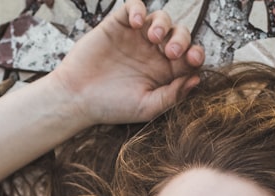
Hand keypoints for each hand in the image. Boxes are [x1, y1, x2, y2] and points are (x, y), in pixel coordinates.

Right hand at [48, 0, 205, 125]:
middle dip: (182, 39)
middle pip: (180, 34)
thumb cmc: (112, 107)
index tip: (191, 59)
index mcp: (165, 72)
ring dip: (163, 24)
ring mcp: (136, 37)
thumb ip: (172, 95)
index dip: (196, 54)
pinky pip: (134, 6)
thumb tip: (197, 78)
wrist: (77, 98)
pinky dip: (138, 9)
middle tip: (171, 53)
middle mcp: (154, 52)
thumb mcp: (147, 107)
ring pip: (161, 18)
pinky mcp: (117, 25)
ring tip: (153, 38)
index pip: (190, 56)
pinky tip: (136, 22)